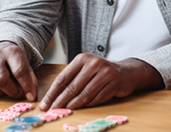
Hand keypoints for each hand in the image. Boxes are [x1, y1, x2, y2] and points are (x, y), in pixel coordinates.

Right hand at [0, 41, 37, 100]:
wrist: (0, 49)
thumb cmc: (15, 60)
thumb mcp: (25, 64)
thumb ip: (29, 78)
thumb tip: (30, 95)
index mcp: (11, 51)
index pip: (19, 70)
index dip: (26, 86)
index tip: (31, 96)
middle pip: (1, 79)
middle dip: (12, 91)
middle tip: (18, 93)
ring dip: (1, 93)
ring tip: (7, 87)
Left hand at [39, 53, 163, 109]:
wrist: (126, 72)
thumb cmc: (100, 72)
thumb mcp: (85, 70)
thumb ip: (72, 79)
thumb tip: (54, 96)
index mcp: (82, 58)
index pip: (63, 77)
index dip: (53, 92)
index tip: (45, 103)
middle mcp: (93, 63)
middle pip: (72, 87)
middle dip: (60, 101)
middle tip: (51, 111)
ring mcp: (104, 72)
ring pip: (84, 94)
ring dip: (73, 105)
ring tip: (63, 112)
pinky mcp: (113, 83)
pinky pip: (97, 98)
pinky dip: (87, 105)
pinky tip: (80, 109)